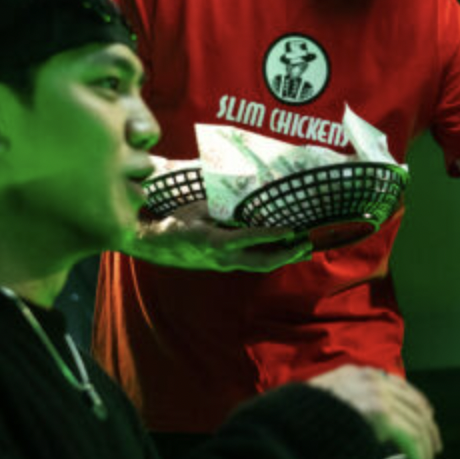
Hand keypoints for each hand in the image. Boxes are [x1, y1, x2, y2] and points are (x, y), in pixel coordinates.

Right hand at [124, 198, 311, 272]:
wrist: (153, 245)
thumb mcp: (196, 208)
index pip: (250, 239)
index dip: (272, 235)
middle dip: (287, 254)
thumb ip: (221, 205)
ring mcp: (223, 264)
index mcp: (215, 241)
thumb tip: (245, 194)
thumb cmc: (173, 221)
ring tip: (301, 248)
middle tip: (306, 244)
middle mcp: (223, 258)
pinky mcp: (223, 264)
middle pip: (262, 262)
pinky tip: (280, 248)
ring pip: (258, 264)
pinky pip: (250, 262)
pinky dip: (268, 255)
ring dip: (281, 257)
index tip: (291, 231)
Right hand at [307, 366, 441, 458]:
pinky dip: (418, 456)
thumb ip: (342, 404)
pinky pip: (411, 438)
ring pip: (416, 424)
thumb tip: (357, 420)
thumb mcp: (320, 403)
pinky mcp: (380, 415)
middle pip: (413, 404)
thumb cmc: (296, 423)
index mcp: (356, 374)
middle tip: (434, 448)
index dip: (416, 404)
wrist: (283, 428)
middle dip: (427, 428)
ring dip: (424, 448)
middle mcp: (370, 380)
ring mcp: (376, 395)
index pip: (398, 386)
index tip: (425, 419)